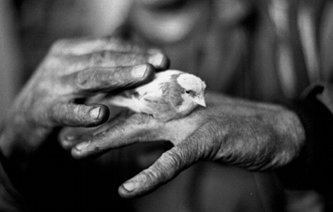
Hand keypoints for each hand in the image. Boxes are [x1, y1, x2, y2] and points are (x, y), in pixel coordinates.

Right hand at [0, 37, 168, 164]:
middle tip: (158, 64)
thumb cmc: (59, 98)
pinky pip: (65, 111)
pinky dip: (83, 113)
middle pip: (102, 58)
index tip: (162, 58)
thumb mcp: (79, 77)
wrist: (22, 123)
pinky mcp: (43, 111)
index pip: (107, 46)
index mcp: (70, 51)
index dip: (136, 50)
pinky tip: (100, 115)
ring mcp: (50, 85)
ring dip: (118, 76)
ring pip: (88, 78)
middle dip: (133, 60)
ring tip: (143, 75)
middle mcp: (60, 63)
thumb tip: (143, 63)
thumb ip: (104, 69)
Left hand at [59, 92, 304, 197]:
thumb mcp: (197, 122)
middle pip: (125, 111)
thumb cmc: (234, 127)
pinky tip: (127, 189)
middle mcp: (178, 105)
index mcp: (176, 100)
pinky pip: (171, 161)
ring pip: (139, 130)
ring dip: (105, 142)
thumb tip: (144, 140)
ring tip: (76, 153)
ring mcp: (190, 121)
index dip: (103, 107)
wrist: (275, 129)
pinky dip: (149, 176)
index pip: (132, 100)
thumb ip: (170, 127)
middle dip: (93, 123)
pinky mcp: (206, 140)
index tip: (77, 118)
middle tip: (63, 134)